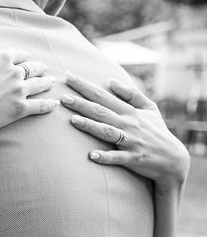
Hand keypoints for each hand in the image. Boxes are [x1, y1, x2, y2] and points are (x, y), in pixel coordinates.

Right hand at [0, 37, 58, 137]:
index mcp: (1, 58)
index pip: (18, 53)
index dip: (23, 55)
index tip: (26, 57)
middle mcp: (13, 72)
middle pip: (32, 67)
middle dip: (38, 67)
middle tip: (43, 69)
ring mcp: (19, 91)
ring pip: (39, 84)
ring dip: (46, 82)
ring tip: (51, 82)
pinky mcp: (20, 109)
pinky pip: (40, 105)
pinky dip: (50, 104)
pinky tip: (55, 103)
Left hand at [60, 72, 189, 192]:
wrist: (174, 160)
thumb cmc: (157, 131)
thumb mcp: (150, 108)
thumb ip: (131, 93)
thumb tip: (111, 80)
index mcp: (129, 111)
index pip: (103, 95)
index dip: (85, 86)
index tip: (68, 76)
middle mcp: (128, 124)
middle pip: (101, 112)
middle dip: (81, 104)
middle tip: (63, 97)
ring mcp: (131, 141)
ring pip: (107, 132)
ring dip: (90, 126)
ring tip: (73, 120)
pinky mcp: (133, 159)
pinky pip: (118, 158)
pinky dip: (105, 157)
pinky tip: (92, 155)